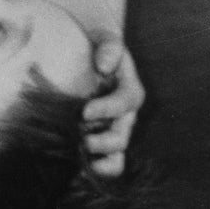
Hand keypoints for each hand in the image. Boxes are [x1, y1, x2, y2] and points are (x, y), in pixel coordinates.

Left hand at [80, 38, 145, 181]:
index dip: (107, 109)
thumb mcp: (106, 37)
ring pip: (117, 154)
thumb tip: (104, 65)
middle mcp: (125, 115)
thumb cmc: (99, 45)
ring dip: (101, 160)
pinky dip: (97, 169)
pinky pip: (107, 162)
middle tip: (82, 141)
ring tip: (83, 161)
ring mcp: (113, 130)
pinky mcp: (100, 140)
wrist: (91, 54)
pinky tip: (80, 171)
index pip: (125, 102)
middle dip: (104, 142)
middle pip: (122, 135)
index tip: (84, 112)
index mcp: (130, 90)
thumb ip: (109, 47)